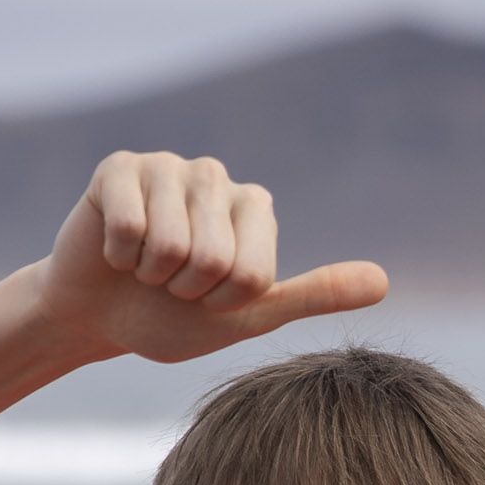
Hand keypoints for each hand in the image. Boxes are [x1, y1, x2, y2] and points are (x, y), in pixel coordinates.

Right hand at [29, 150, 386, 365]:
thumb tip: (384, 282)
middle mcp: (217, 177)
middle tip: (170, 282)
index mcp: (257, 207)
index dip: (223, 301)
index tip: (208, 296)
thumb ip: (316, 295)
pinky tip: (116, 249)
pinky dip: (119, 255)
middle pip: (212, 258)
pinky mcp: (119, 167)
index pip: (251, 273)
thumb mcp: (251, 315)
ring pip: (170, 243)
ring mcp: (167, 166)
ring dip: (150, 273)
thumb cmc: (176, 317)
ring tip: (145, 265)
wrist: (101, 318)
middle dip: (184, 288)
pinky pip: (128, 224)